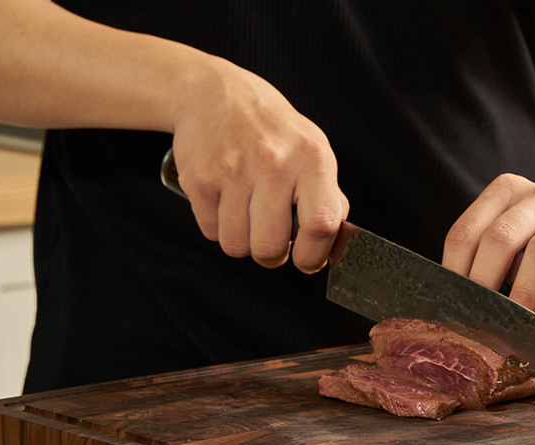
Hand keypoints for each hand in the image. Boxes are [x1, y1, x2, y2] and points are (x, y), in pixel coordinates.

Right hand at [168, 61, 347, 271]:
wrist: (215, 94)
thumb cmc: (271, 128)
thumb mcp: (313, 152)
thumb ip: (329, 198)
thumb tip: (334, 247)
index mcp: (312, 160)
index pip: (321, 224)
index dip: (314, 255)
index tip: (308, 260)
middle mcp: (273, 164)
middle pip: (270, 247)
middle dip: (272, 254)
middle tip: (272, 239)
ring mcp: (233, 172)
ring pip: (237, 246)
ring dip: (243, 241)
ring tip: (248, 215)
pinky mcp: (199, 179)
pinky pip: (211, 233)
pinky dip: (219, 226)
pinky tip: (227, 202)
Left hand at [442, 174, 534, 325]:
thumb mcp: (514, 245)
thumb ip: (487, 261)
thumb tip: (457, 303)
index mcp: (508, 191)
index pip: (468, 230)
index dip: (455, 270)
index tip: (452, 303)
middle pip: (501, 237)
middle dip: (485, 282)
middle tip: (479, 316)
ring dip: (522, 294)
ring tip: (514, 323)